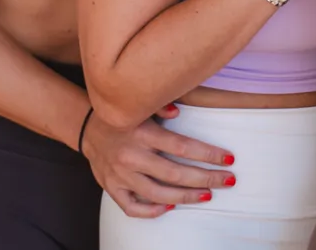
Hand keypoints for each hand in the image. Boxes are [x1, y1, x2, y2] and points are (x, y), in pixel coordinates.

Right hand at [81, 104, 236, 218]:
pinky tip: (169, 207)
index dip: (208, 154)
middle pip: (175, 174)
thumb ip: (161, 105)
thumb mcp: (142, 105)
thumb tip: (179, 112)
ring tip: (206, 195)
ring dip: (186, 197)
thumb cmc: (123, 114)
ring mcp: (120, 174)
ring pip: (158, 194)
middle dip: (205, 179)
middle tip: (227, 180)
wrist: (86, 126)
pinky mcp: (111, 187)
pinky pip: (132, 207)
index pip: (182, 147)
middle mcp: (131, 155)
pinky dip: (152, 211)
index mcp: (142, 132)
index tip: (229, 159)